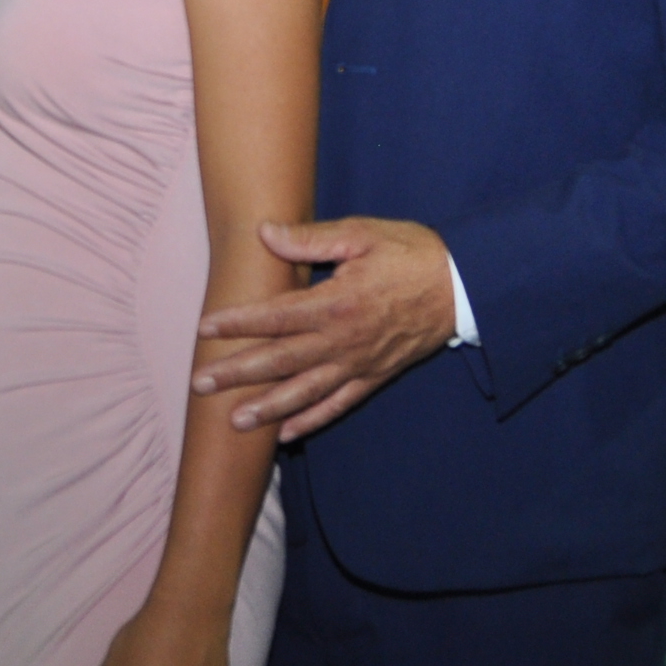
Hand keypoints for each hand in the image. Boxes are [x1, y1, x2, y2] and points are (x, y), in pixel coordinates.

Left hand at [191, 217, 455, 441]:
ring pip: (305, 392)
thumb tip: (265, 233)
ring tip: (234, 421)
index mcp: (336, 303)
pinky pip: (338, 405)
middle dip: (237, 373)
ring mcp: (359, 364)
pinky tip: (286, 433)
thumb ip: (311, 239)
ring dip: (267, 408)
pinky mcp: (375, 377)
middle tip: (200, 384)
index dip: (237, 323)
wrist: (465, 286)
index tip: (205, 329)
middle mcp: (343, 341)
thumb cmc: (412, 254)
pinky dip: (312, 421)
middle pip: (280, 361)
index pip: (275, 316)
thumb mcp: (362, 235)